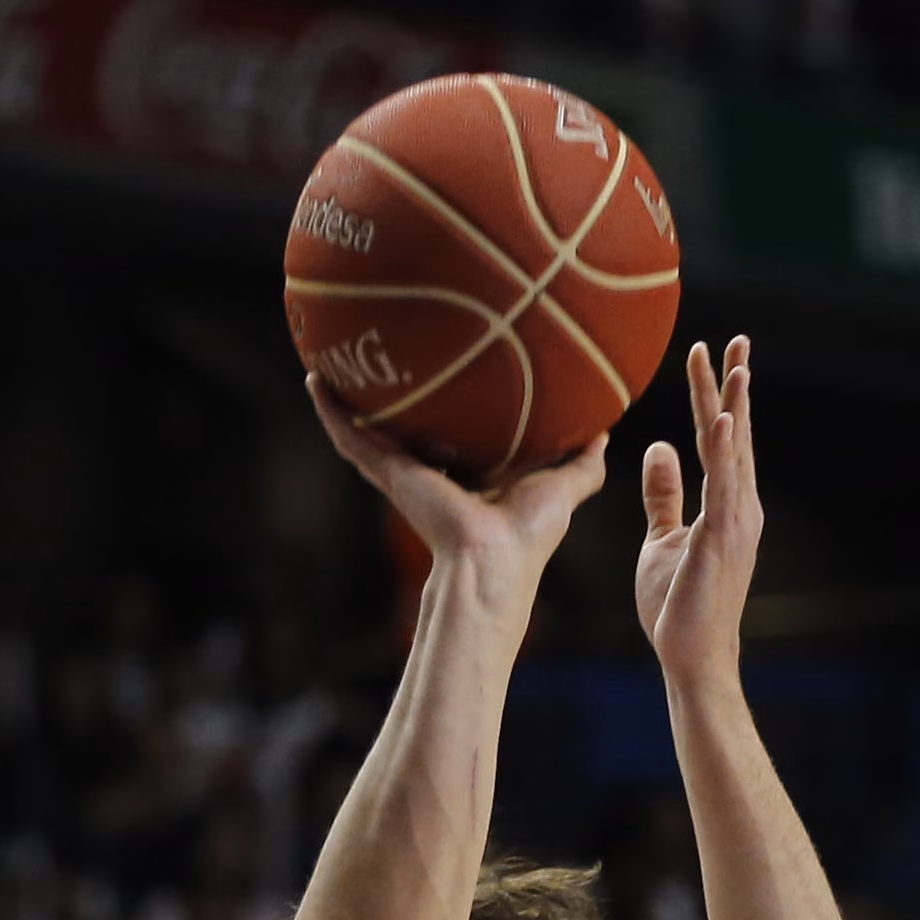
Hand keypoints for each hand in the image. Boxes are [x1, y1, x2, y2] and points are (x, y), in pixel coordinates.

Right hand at [306, 379, 605, 572]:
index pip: (452, 437)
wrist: (494, 560)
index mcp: (468, 476)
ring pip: (367, 430)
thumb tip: (604, 432)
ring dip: (347, 400)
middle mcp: (431, 473)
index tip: (442, 379)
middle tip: (378, 359)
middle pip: (404, 430)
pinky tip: (314, 379)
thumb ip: (582, 463)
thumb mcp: (561, 487)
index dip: (446, 412)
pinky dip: (330, 411)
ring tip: (328, 362)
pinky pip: (351, 437)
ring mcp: (405, 474)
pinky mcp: (389, 474)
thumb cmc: (527, 535)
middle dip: (390, 402)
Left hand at [635, 337, 762, 687]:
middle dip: (733, 385)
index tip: (705, 352)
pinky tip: (718, 420)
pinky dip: (722, 452)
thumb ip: (664, 493)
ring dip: (734, 407)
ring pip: (734, 453)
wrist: (691, 656)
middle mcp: (739, 506)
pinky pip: (723, 487)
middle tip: (735, 337)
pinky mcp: (722, 540)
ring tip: (735, 364)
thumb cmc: (677, 605)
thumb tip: (658, 447)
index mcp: (725, 504)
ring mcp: (735, 523)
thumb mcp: (661, 538)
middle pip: (733, 434)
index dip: (711, 395)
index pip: (716, 438)